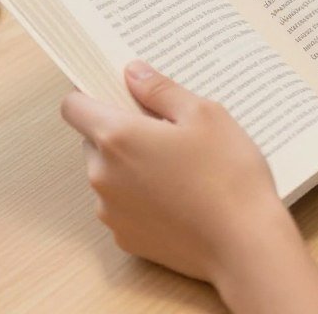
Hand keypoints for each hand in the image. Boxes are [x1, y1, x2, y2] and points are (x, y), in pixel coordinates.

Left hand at [59, 62, 317, 298]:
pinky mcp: (125, 238)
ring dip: (130, 167)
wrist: (244, 245)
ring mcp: (111, 212)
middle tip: (164, 131)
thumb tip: (133, 73)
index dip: (90, 95)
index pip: (73, 107)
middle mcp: (103, 175)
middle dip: (120, 132)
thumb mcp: (204, 114)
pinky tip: (178, 198)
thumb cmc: (228, 175)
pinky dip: (141, 198)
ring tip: (178, 168)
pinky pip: (122, 207)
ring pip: (109, 175)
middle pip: (93, 141)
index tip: (116, 93)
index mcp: (117, 137)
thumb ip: (160, 90)